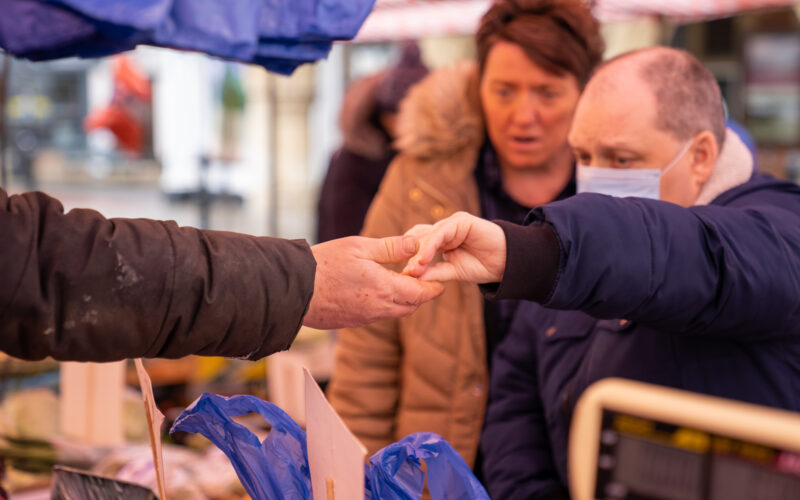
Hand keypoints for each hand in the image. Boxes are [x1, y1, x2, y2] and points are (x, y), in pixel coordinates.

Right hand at [303, 235, 444, 328]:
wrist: (293, 289)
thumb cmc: (325, 263)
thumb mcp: (360, 247)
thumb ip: (391, 247)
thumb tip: (416, 244)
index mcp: (384, 288)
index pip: (421, 293)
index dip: (433, 287)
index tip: (439, 279)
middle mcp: (378, 308)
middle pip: (411, 306)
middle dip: (420, 294)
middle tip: (422, 279)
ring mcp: (364, 318)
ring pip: (394, 312)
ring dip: (402, 300)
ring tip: (400, 282)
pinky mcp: (351, 322)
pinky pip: (377, 315)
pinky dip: (384, 305)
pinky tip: (375, 291)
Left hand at [402, 211, 506, 282]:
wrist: (506, 263)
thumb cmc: (481, 266)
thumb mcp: (453, 272)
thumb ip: (434, 272)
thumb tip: (413, 277)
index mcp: (440, 239)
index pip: (417, 243)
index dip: (409, 257)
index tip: (402, 275)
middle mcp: (444, 229)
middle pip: (419, 237)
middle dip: (411, 255)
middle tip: (406, 273)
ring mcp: (452, 223)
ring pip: (428, 235)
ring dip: (419, 253)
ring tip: (414, 268)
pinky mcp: (461, 221)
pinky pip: (441, 232)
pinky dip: (431, 246)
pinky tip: (424, 259)